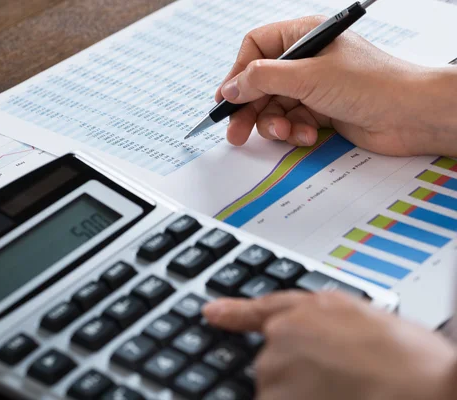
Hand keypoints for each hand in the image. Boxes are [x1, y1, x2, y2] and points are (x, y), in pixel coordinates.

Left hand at [203, 291, 456, 399]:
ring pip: (277, 389)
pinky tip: (340, 398)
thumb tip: (292, 323)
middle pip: (273, 361)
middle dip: (298, 371)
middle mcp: (280, 340)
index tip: (212, 313)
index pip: (257, 311)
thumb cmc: (408, 358)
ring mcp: (275, 375)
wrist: (427, 388)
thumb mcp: (363, 315)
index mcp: (304, 311)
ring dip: (299, 394)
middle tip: (342, 378)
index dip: (233, 312)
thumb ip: (319, 315)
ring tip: (347, 391)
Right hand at [217, 17, 456, 155]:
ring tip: (287, 132)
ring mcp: (313, 87)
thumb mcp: (308, 76)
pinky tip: (310, 135)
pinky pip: (292, 122)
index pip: (255, 49)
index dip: (238, 74)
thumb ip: (263, 80)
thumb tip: (231, 88)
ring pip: (274, 107)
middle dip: (250, 109)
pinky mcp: (321, 111)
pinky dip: (296, 131)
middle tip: (236, 133)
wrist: (412, 115)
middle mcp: (306, 60)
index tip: (226, 99)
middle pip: (260, 84)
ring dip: (276, 124)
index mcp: (303, 36)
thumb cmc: (372, 83)